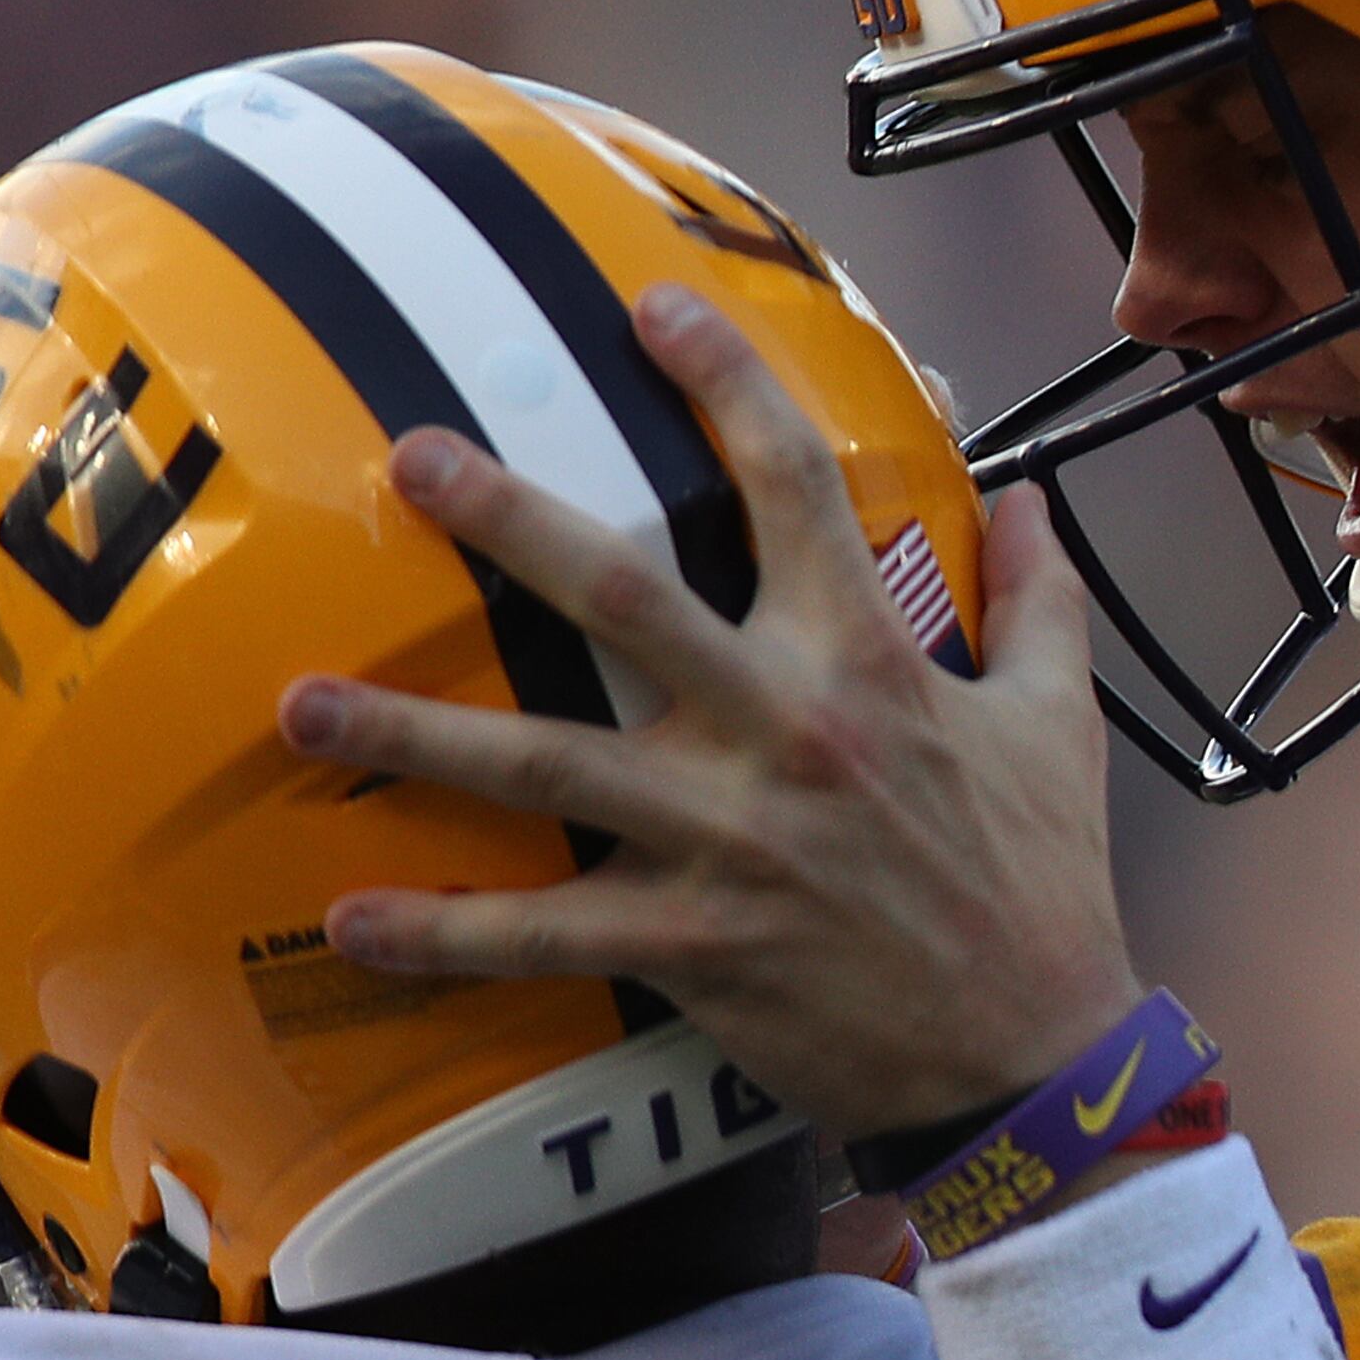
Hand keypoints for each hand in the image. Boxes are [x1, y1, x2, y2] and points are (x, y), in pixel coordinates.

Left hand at [276, 282, 1142, 1137]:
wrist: (1033, 1051)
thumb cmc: (1043, 880)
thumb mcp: (1058, 724)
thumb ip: (1040, 601)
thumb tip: (1029, 501)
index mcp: (874, 659)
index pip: (796, 486)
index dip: (727, 384)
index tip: (654, 308)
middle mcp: (786, 731)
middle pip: (628, 597)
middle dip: (513, 523)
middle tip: (414, 458)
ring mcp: (728, 842)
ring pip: (548, 765)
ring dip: (416, 732)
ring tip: (301, 701)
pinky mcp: (692, 948)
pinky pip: (545, 936)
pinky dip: (444, 934)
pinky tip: (351, 920)